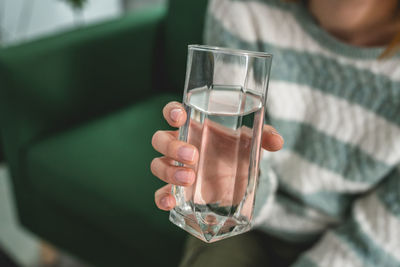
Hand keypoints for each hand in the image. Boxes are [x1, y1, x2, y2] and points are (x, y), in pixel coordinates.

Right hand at [151, 101, 283, 210]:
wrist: (240, 178)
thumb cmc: (239, 151)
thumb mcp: (253, 141)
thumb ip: (265, 136)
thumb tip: (276, 142)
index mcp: (194, 127)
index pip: (173, 113)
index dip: (172, 112)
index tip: (181, 117)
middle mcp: (180, 145)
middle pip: (161, 140)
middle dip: (172, 146)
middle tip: (194, 155)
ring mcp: (177, 168)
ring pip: (157, 165)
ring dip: (169, 170)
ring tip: (190, 177)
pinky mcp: (179, 190)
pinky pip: (160, 193)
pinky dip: (162, 198)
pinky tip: (171, 202)